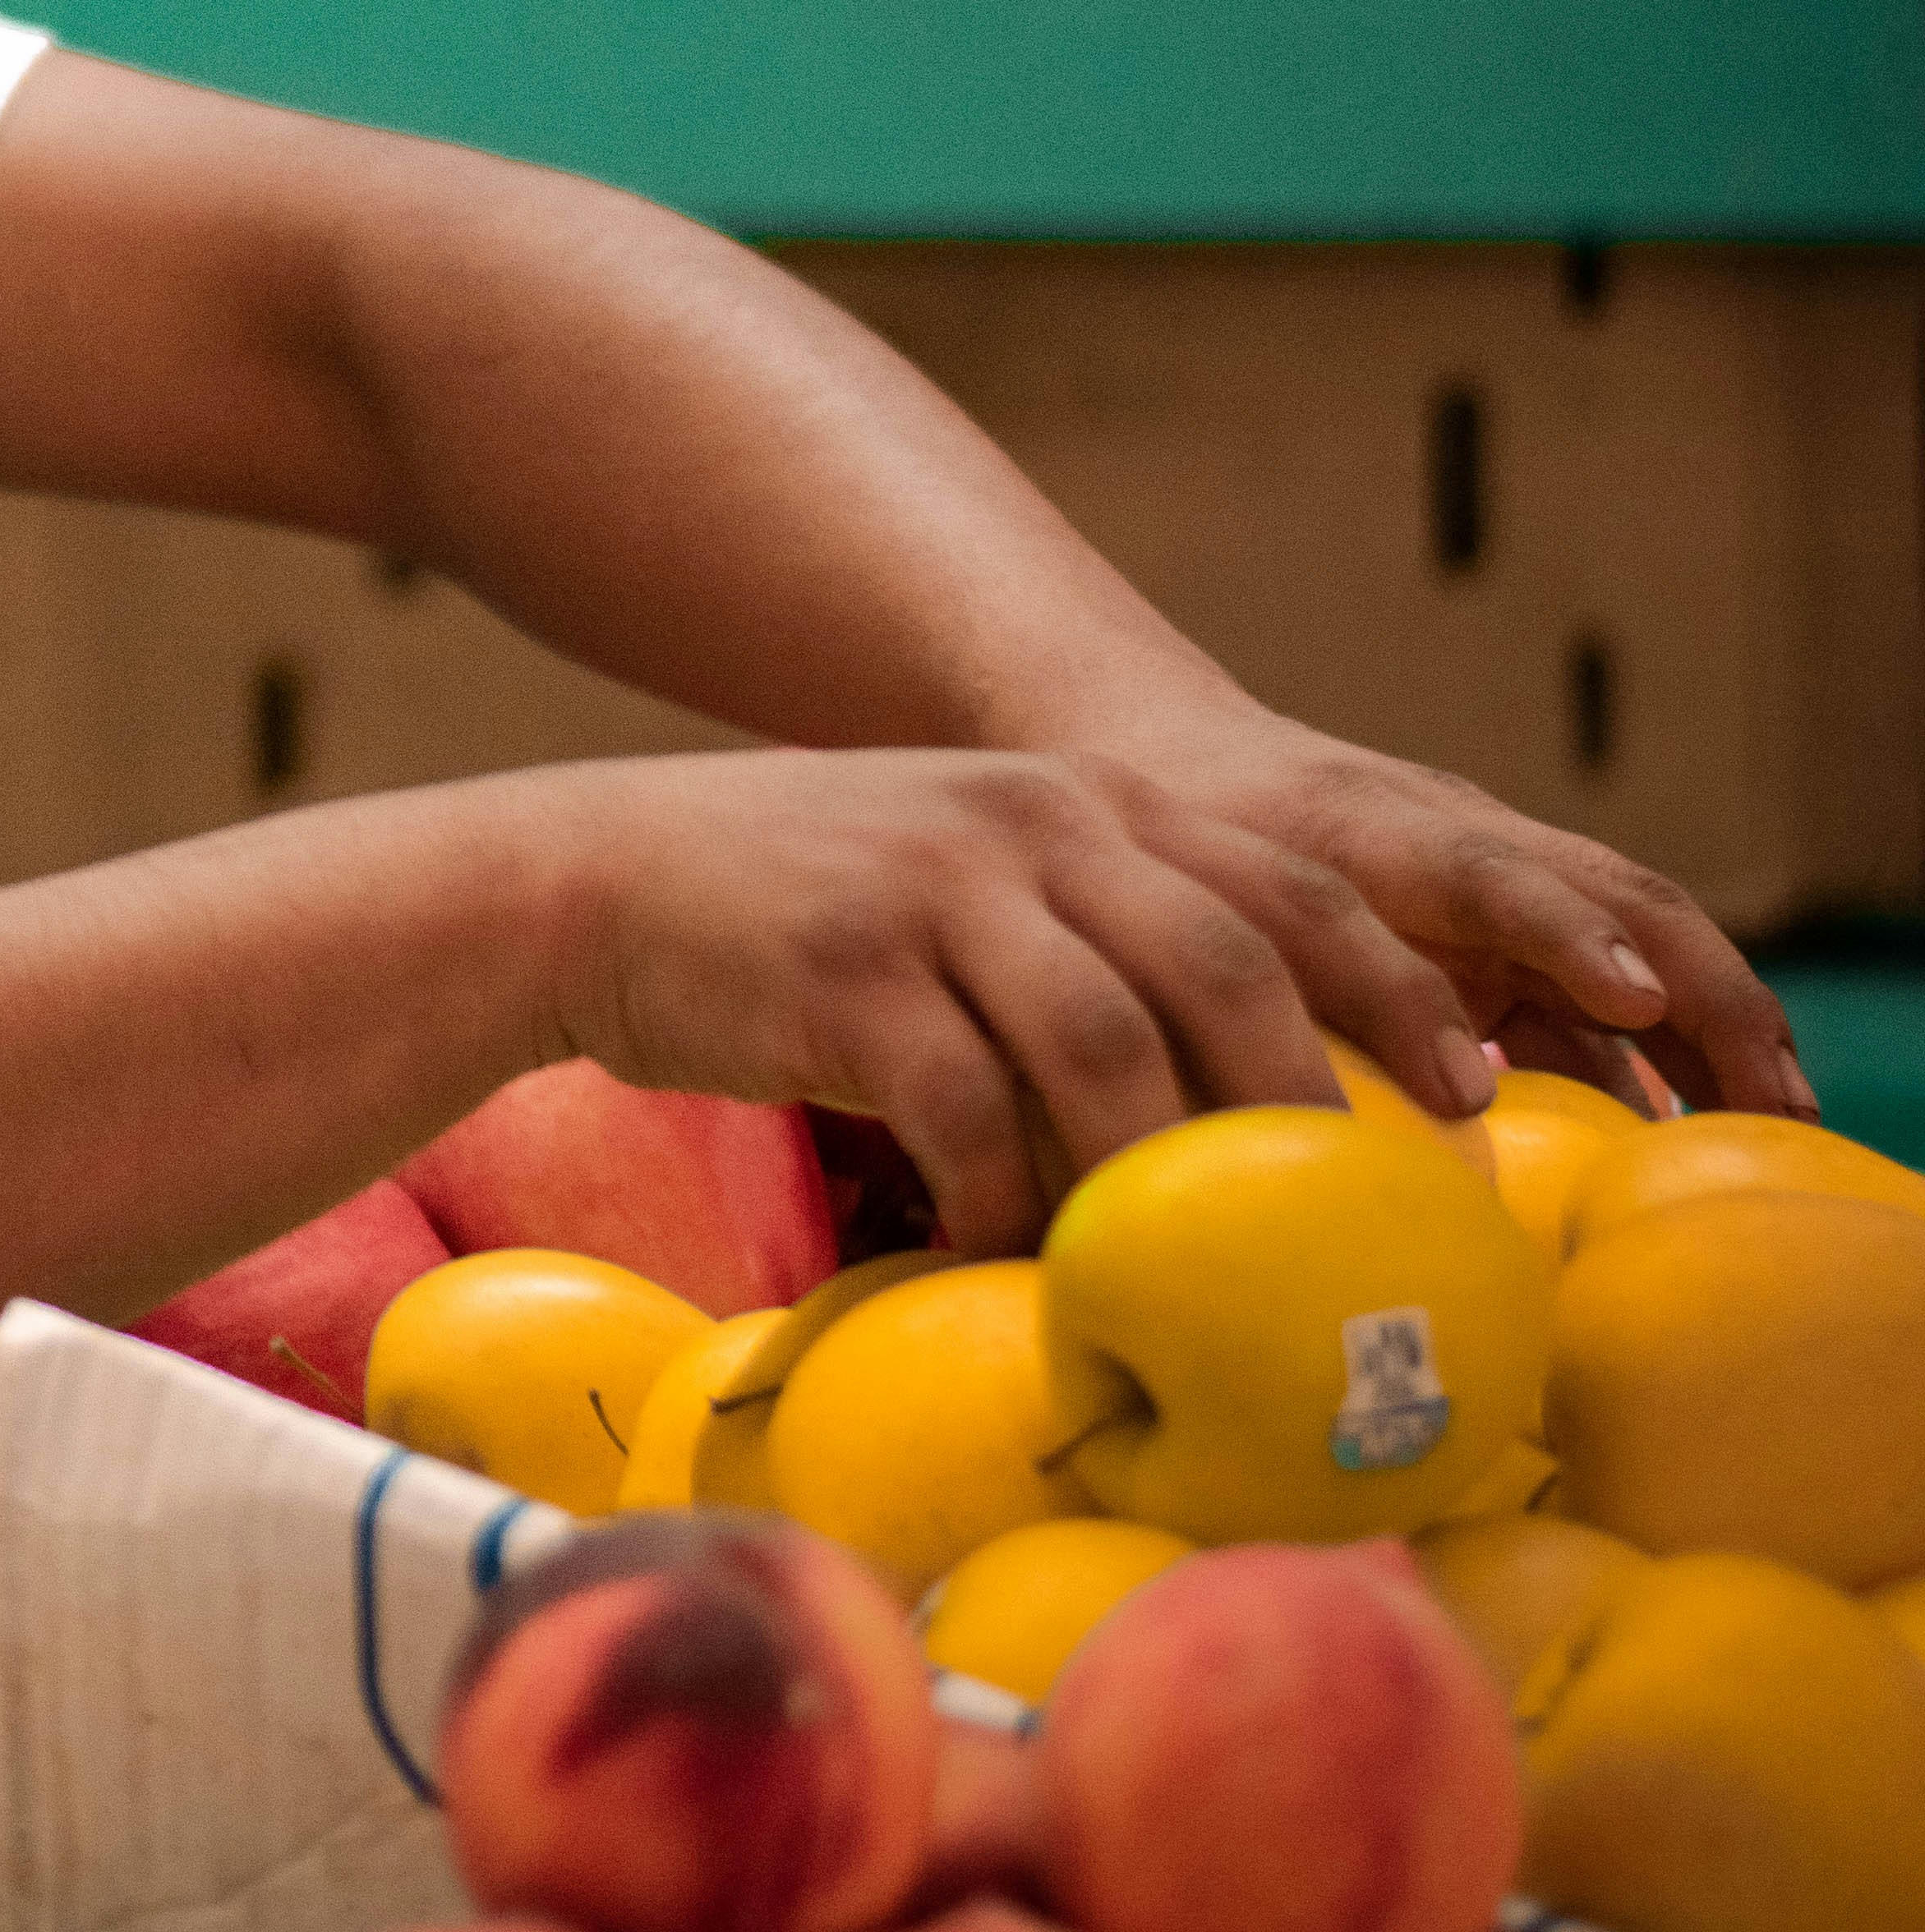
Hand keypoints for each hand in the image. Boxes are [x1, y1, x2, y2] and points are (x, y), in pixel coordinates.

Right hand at [538, 745, 1514, 1254]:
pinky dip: (1004, 1196)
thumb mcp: (968, 875)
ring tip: (1188, 1269)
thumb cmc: (801, 913)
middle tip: (1358, 1213)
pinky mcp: (842, 971)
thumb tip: (1247, 1095)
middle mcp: (1028, 823)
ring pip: (1108, 1039)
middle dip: (1315, 1096)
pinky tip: (1005, 1253)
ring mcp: (934, 890)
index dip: (1398, 987)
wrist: (590, 879)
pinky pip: (964, 1106)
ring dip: (1158, 1169)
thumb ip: (1097, 937)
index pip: (1289, 883)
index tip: (1477, 1086)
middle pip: (1229, 958)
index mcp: (1080, 798)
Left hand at [1049, 698, 1808, 1125]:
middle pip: (1615, 902)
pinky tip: (1685, 1135)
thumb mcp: (1187, 892)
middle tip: (1774, 1098)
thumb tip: (1285, 1098)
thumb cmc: (1172, 830)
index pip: (1486, 871)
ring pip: (1633, 942)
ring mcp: (1496, 881)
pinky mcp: (1501, 930)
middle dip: (1706, 993)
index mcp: (1376, 827)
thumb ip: (1241, 972)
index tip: (1630, 995)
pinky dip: (1653, 1055)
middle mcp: (1465, 842)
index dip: (1561, 932)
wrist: (1167, 750)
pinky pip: (1596, 993)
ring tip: (1776, 1124)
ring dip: (1710, 1028)